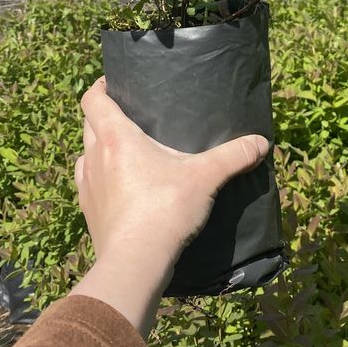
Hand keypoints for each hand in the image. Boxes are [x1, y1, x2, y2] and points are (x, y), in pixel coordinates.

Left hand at [69, 76, 268, 334]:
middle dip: (104, 115)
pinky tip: (120, 187)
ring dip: (99, 148)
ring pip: (86, 154)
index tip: (114, 82)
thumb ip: (233, 156)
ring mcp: (87, 186)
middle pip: (89, 123)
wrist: (135, 263)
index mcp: (115, 137)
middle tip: (129, 115)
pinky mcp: (88, 212)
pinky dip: (100, 178)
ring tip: (124, 151)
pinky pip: (88, 184)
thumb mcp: (204, 177)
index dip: (99, 86)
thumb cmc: (165, 209)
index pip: (93, 99)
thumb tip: (262, 143)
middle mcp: (94, 156)